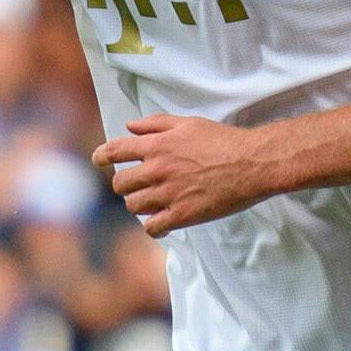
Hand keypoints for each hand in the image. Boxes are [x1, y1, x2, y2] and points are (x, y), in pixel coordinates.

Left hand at [93, 115, 275, 237]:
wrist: (252, 164)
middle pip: (120, 183)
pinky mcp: (182, 215)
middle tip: (138, 186)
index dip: (101, 156)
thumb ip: (156, 123)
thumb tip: (130, 126)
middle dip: (125, 185)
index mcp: (157, 145)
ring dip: (139, 205)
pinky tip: (162, 223)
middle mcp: (158, 169)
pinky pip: (152, 227)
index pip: (115, 150)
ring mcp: (168, 194)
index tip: (98, 160)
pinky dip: (154, 227)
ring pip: (133, 206)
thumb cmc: (224, 141)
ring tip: (154, 203)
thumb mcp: (189, 123)